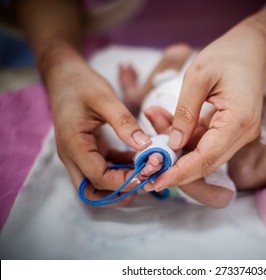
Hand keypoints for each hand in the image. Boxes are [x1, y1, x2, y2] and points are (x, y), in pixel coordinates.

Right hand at [46, 49, 150, 204]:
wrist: (64, 76)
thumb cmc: (81, 85)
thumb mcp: (105, 99)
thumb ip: (124, 122)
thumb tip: (145, 145)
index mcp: (74, 145)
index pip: (98, 177)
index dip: (123, 181)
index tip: (147, 174)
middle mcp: (73, 155)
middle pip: (93, 190)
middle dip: (119, 193)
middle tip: (144, 182)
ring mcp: (80, 154)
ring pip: (97, 183)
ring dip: (119, 183)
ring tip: (144, 173)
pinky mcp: (88, 150)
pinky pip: (103, 168)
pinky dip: (120, 168)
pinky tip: (139, 159)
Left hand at [150, 21, 265, 190]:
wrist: (252, 48)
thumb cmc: (227, 55)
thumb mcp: (198, 77)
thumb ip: (184, 113)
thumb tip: (173, 144)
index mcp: (238, 121)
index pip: (206, 158)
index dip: (180, 173)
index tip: (155, 181)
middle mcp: (243, 133)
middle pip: (207, 163)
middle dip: (175, 168)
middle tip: (146, 169)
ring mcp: (239, 133)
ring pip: (204, 154)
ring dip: (177, 148)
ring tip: (154, 119)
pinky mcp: (232, 130)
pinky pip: (206, 142)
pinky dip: (185, 136)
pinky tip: (166, 119)